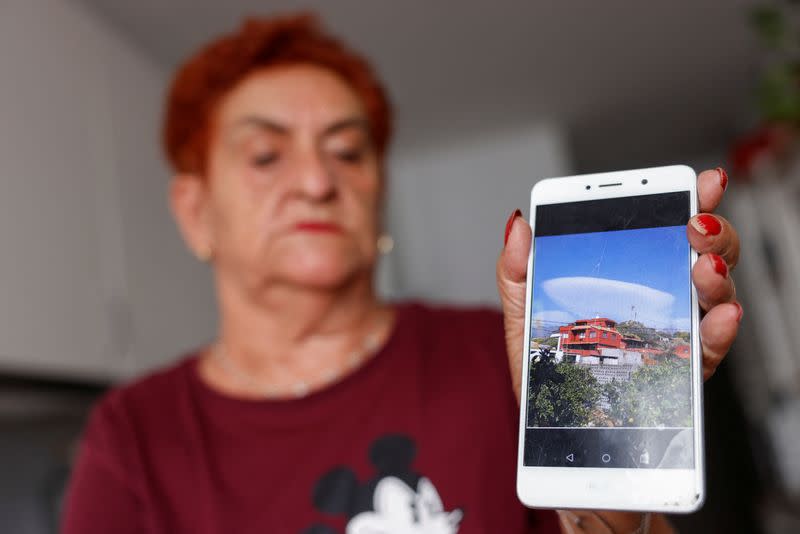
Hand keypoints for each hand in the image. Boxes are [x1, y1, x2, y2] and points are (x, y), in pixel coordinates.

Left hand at [497, 167, 741, 401]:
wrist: (547, 423)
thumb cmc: (541, 364)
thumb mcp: (522, 310)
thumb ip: (518, 267)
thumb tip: (518, 222)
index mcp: (628, 274)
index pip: (665, 229)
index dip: (691, 200)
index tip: (701, 181)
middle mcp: (660, 298)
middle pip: (704, 254)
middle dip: (711, 232)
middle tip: (696, 224)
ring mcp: (672, 333)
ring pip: (714, 295)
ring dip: (717, 274)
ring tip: (703, 266)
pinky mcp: (677, 374)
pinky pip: (707, 349)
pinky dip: (718, 330)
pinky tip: (718, 316)